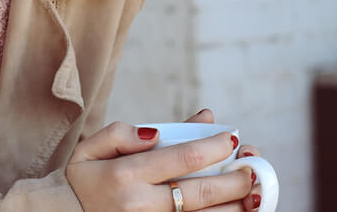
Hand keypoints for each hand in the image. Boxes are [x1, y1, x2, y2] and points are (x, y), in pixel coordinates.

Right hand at [66, 110, 257, 210]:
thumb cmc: (82, 180)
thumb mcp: (91, 148)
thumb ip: (123, 133)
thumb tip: (159, 132)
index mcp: (126, 175)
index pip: (181, 157)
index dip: (213, 146)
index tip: (233, 137)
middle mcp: (140, 205)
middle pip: (200, 193)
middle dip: (235, 179)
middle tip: (253, 166)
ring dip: (235, 206)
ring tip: (255, 193)